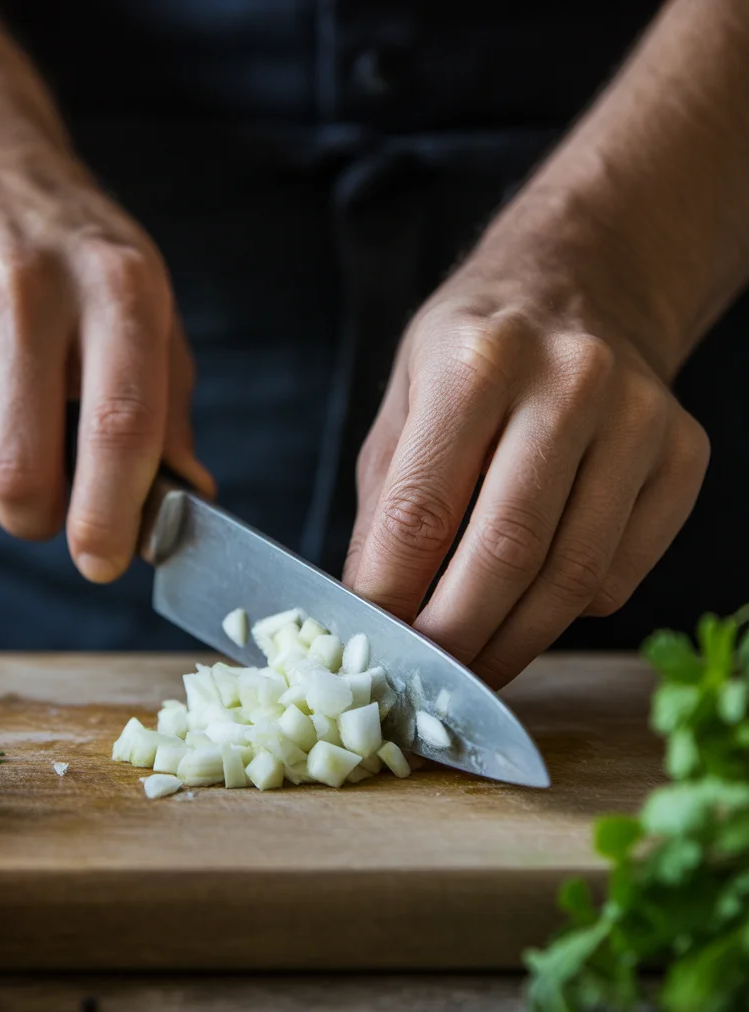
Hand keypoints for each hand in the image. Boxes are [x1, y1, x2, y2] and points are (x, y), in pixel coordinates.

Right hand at [0, 158, 211, 581]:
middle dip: (43, 520)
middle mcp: (22, 289)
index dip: (111, 514)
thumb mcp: (151, 311)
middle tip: (60, 504)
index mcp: (115, 287)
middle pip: (19, 475)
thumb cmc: (78, 259)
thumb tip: (184, 502)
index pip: (118, 425)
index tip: (106, 561)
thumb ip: (170, 411)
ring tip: (16, 433)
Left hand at [344, 235, 709, 688]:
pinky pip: (620, 574)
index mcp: (476, 361)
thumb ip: (387, 506)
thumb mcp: (405, 402)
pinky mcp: (684, 456)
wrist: (583, 284)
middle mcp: (568, 382)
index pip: (422, 511)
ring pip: (573, 577)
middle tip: (425, 681)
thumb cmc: (476, 352)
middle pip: (506, 553)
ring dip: (513, 644)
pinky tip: (534, 604)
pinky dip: (568, 611)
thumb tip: (374, 610)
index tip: (372, 649)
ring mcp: (638, 419)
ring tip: (473, 666)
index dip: (392, 598)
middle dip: (456, 639)